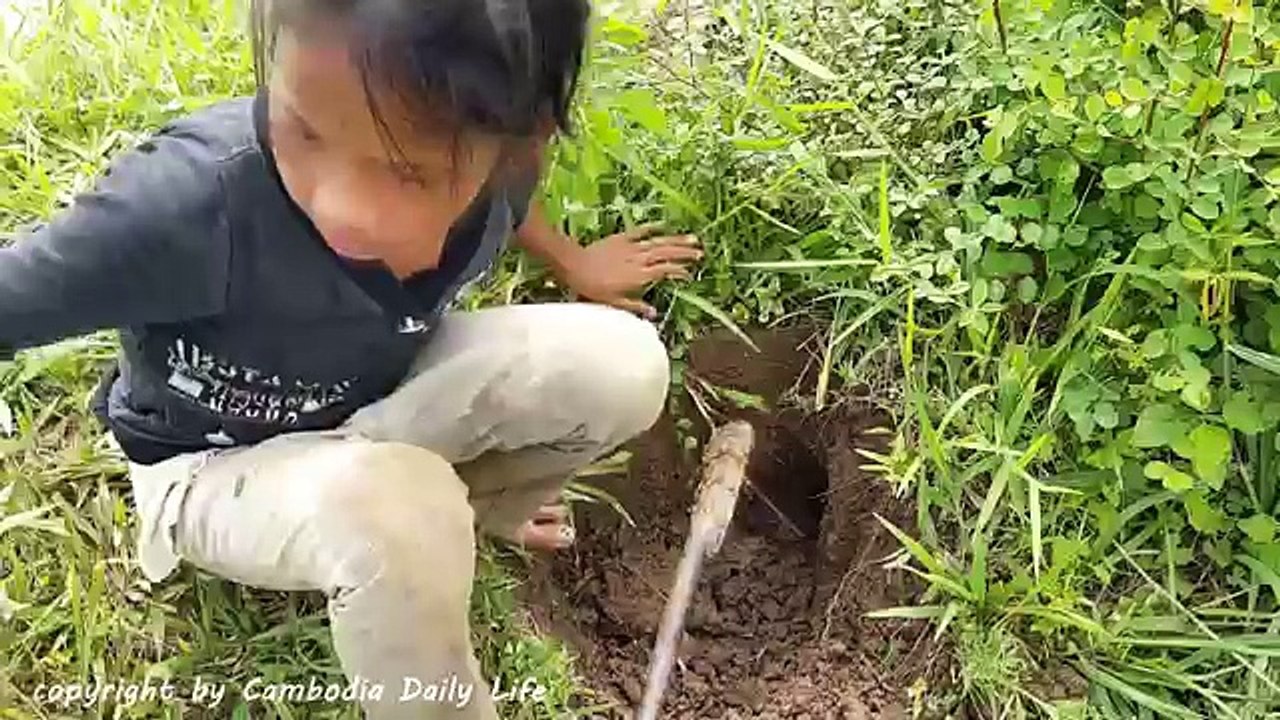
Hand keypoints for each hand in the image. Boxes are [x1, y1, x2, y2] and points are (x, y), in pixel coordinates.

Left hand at [557, 224, 701, 318]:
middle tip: (700, 253)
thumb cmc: (592, 288)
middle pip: (667, 254)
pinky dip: (652, 228)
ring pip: (658, 242)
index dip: (679, 271)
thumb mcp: (613, 302)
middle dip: (685, 253)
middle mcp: (639, 259)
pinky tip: (663, 225)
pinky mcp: (621, 238)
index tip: (689, 274)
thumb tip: (654, 314)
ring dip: (676, 240)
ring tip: (693, 239)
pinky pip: (639, 231)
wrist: (573, 265)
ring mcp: (630, 247)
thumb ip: (635, 306)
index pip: (665, 271)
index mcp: (639, 276)